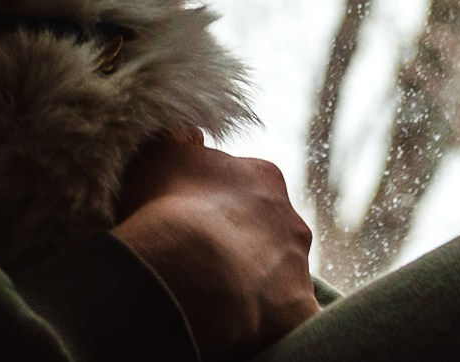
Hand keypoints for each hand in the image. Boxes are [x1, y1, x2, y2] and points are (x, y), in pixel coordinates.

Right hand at [111, 130, 320, 360]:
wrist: (189, 265)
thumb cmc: (167, 205)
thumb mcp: (160, 154)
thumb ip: (178, 140)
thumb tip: (188, 135)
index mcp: (262, 178)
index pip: (245, 188)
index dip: (217, 205)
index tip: (192, 220)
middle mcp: (290, 219)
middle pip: (268, 230)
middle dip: (244, 242)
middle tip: (206, 259)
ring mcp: (298, 266)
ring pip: (279, 273)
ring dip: (255, 280)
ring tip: (217, 295)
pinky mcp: (299, 310)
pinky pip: (288, 317)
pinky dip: (270, 320)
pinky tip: (244, 324)